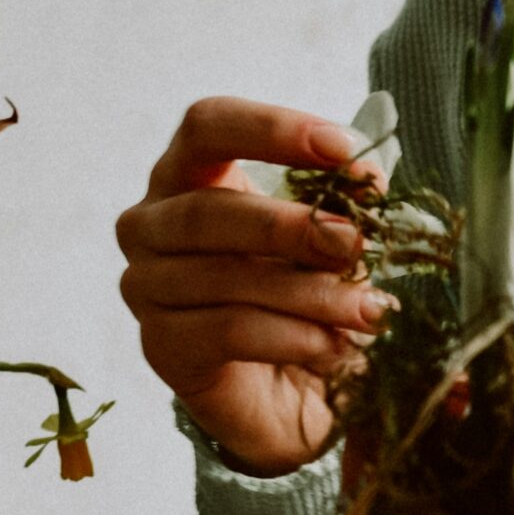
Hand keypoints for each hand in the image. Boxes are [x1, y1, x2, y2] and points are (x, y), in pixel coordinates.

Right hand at [116, 98, 390, 476]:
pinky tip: (334, 347)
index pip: (208, 126)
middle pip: (210, 210)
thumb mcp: (327, 236)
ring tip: (368, 311)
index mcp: (186, 175)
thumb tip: (369, 180)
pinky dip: (291, 337)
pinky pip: (227, 331)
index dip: (273, 129)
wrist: (285, 389)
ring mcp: (144, 287)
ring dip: (309, 293)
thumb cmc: (299, 291)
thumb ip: (343, 201)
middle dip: (294, 225)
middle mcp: (149, 224)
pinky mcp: (160, 347)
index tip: (343, 149)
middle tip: (356, 244)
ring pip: (225, 277)